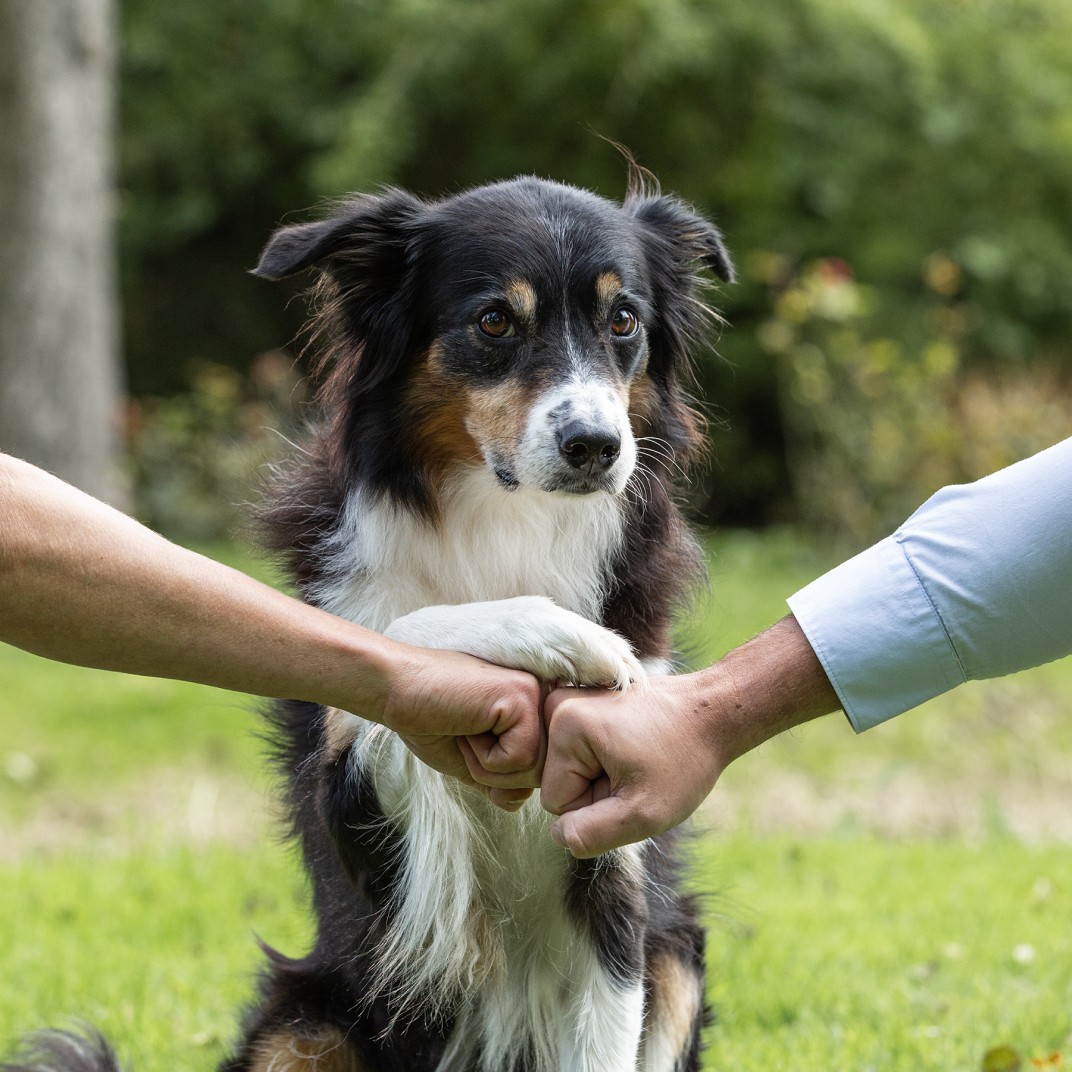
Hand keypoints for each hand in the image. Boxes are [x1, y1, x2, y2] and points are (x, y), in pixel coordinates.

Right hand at [382, 645, 545, 808]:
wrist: (395, 691)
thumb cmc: (429, 721)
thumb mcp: (472, 762)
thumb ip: (502, 784)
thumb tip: (522, 799)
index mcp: (533, 710)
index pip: (539, 770)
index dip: (499, 775)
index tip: (469, 740)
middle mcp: (541, 698)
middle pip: (541, 773)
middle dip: (495, 774)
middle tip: (465, 738)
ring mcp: (535, 694)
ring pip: (534, 769)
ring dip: (487, 766)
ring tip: (465, 730)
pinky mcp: (522, 695)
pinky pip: (520, 758)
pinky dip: (484, 756)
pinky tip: (466, 724)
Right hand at [540, 673, 724, 856]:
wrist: (713, 712)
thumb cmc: (684, 759)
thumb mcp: (643, 813)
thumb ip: (592, 834)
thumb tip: (558, 834)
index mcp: (565, 724)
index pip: (556, 801)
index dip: (596, 807)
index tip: (632, 783)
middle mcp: (558, 705)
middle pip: (560, 783)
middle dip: (597, 790)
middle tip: (638, 772)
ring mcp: (569, 700)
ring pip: (569, 770)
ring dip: (601, 776)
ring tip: (637, 759)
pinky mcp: (582, 702)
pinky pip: (578, 753)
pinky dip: (604, 759)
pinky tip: (633, 746)